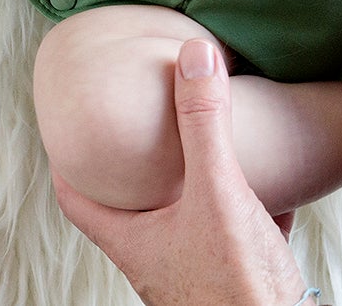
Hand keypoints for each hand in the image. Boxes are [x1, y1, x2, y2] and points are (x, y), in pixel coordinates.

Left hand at [52, 40, 311, 305]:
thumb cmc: (237, 291)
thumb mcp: (218, 194)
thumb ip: (204, 125)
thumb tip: (192, 58)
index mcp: (133, 240)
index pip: (76, 199)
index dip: (68, 162)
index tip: (69, 129)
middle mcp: (157, 260)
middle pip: (132, 206)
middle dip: (140, 166)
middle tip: (143, 127)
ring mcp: (195, 274)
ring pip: (187, 220)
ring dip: (195, 186)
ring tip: (205, 148)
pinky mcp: (235, 282)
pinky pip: (235, 238)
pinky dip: (248, 210)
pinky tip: (273, 189)